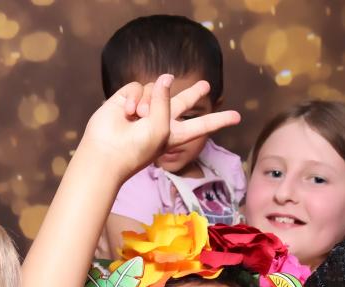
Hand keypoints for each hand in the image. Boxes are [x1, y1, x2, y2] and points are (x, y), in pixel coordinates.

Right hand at [78, 73, 240, 181]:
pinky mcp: (127, 99)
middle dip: (193, 94)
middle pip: (182, 102)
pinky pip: (138, 88)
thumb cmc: (138, 148)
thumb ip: (166, 101)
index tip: (237, 117)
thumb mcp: (161, 128)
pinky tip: (127, 112)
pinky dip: (134, 98)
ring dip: (150, 102)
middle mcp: (161, 120)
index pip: (201, 124)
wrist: (107, 152)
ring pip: (157, 89)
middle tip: (206, 85)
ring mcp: (144, 109)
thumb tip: (164, 77)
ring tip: (138, 117)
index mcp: (175, 133)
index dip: (219, 120)